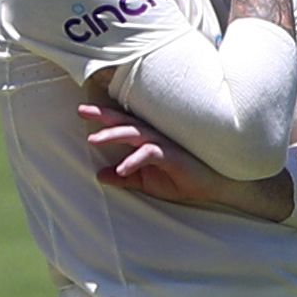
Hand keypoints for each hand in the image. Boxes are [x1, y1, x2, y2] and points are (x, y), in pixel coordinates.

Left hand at [79, 100, 290, 220]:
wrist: (215, 186)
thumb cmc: (183, 179)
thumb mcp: (148, 182)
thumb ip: (125, 177)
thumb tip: (99, 175)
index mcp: (148, 139)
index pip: (122, 124)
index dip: (103, 116)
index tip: (82, 111)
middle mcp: (155, 136)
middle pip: (125, 122)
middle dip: (103, 116)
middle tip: (81, 111)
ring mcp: (165, 143)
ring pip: (135, 133)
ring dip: (114, 134)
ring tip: (93, 138)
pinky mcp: (174, 155)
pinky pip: (151, 153)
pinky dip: (135, 159)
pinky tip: (121, 168)